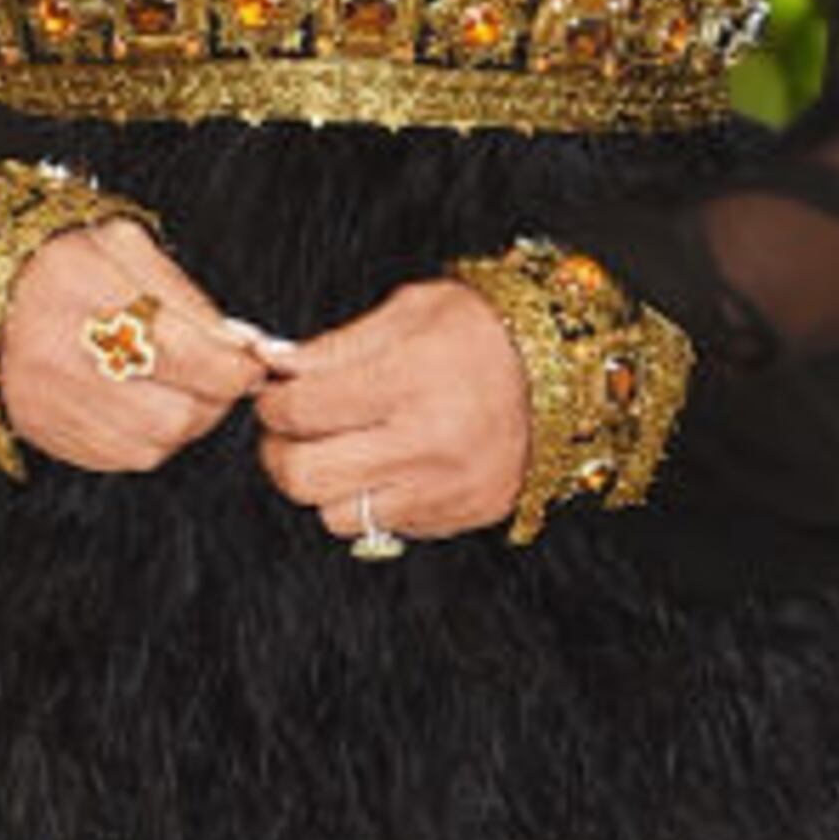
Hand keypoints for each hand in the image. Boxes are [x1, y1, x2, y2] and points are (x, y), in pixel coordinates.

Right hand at [0, 223, 278, 473]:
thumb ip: (188, 298)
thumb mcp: (125, 247)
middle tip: (215, 375)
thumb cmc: (62, 262)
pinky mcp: (43, 430)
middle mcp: (59, 348)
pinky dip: (147, 436)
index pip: (185, 352)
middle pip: (175, 413)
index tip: (250, 364)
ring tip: (177, 385)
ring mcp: (48, 399)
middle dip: (213, 400)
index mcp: (83, 284)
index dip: (234, 369)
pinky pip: (122, 457)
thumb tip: (242, 349)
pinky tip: (140, 401)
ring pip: (154, 443)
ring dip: (183, 420)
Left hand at [250, 278, 530, 550]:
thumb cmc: (486, 333)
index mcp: (409, 380)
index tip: (275, 394)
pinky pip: (385, 527)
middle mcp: (426, 442)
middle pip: (305, 475)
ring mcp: (445, 487)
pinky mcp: (461, 514)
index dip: (272, 402)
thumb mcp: (411, 312)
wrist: (566, 372)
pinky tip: (384, 467)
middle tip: (288, 431)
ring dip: (324, 484)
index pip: (301, 410)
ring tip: (338, 450)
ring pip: (336, 515)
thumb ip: (336, 346)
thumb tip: (273, 365)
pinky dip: (371, 501)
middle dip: (279, 452)